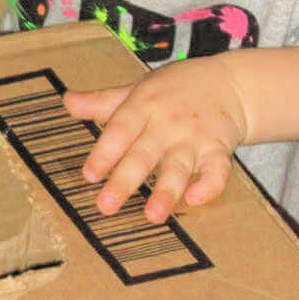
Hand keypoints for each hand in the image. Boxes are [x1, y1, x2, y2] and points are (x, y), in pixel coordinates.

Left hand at [63, 58, 248, 222]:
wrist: (231, 83)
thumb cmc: (176, 90)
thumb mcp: (138, 89)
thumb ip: (103, 101)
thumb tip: (67, 101)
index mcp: (144, 106)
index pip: (120, 130)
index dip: (105, 153)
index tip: (89, 175)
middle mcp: (168, 124)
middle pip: (143, 155)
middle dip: (125, 181)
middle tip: (106, 206)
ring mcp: (194, 138)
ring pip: (178, 167)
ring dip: (166, 192)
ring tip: (153, 216)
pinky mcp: (219, 149)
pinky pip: (217, 170)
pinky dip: (209, 185)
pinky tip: (195, 200)